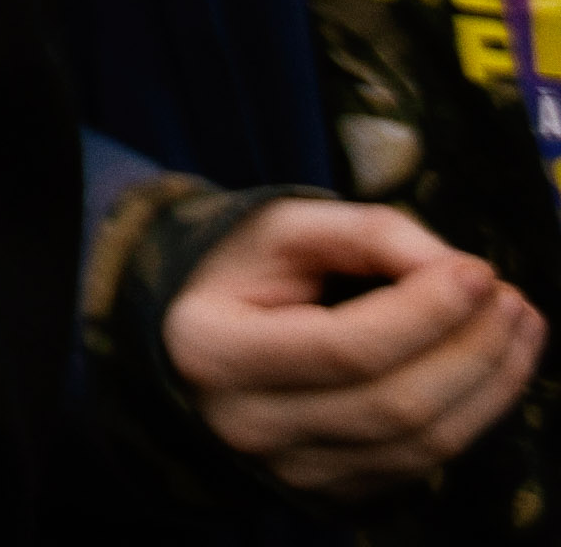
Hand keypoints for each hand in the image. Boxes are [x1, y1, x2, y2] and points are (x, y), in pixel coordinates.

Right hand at [165, 199, 545, 495]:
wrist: (201, 334)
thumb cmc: (246, 271)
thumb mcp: (284, 228)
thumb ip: (367, 234)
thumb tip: (459, 271)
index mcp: (215, 350)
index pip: (345, 348)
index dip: (426, 313)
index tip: (480, 270)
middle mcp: (248, 425)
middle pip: (392, 403)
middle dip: (472, 349)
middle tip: (512, 297)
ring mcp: (291, 469)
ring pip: (420, 443)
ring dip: (490, 383)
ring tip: (517, 324)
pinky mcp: (334, 491)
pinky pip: (424, 463)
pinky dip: (475, 414)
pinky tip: (496, 367)